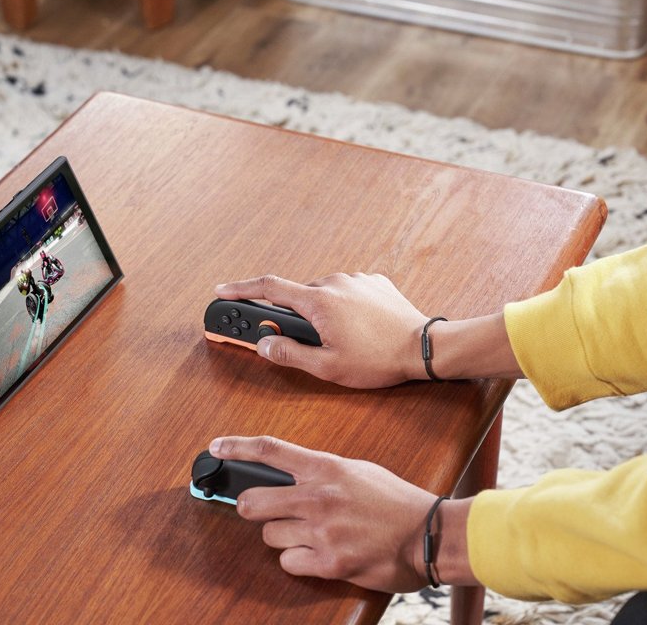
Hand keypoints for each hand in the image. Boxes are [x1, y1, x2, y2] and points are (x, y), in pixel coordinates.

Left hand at [209, 435, 476, 592]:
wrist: (429, 535)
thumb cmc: (397, 502)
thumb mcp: (359, 472)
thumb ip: (323, 473)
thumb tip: (293, 476)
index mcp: (327, 469)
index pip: (271, 451)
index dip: (237, 447)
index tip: (217, 448)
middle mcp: (319, 497)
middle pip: (254, 502)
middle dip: (253, 508)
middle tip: (264, 511)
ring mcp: (322, 531)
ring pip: (270, 536)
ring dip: (282, 537)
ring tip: (308, 535)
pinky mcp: (329, 563)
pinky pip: (289, 562)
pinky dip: (298, 560)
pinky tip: (318, 554)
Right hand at [215, 273, 428, 387]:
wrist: (424, 347)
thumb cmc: (379, 360)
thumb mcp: (327, 367)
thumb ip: (290, 354)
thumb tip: (264, 346)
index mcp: (319, 301)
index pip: (268, 288)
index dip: (240, 289)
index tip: (222, 291)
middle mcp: (335, 282)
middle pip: (299, 296)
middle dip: (294, 318)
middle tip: (299, 341)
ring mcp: (356, 279)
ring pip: (324, 295)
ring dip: (322, 314)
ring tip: (342, 342)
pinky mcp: (374, 282)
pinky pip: (347, 292)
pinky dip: (344, 308)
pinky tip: (358, 330)